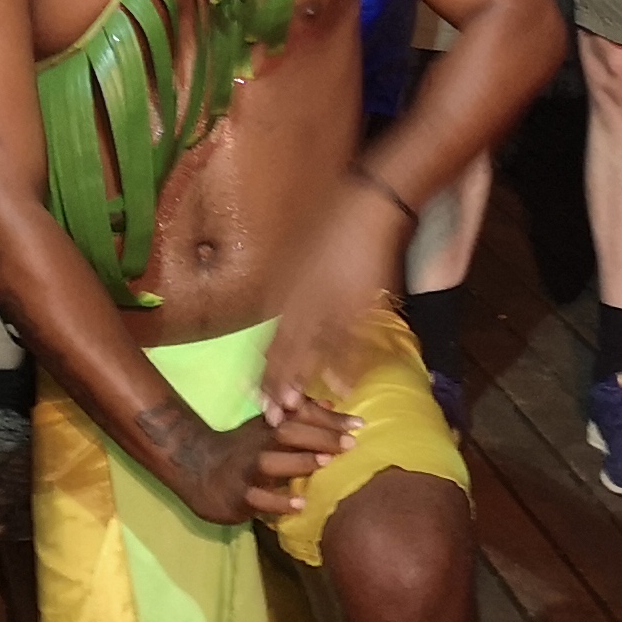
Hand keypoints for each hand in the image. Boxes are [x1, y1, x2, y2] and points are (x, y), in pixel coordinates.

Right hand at [170, 409, 350, 527]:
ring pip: (270, 463)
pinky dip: (278, 502)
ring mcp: (246, 470)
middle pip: (287, 433)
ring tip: (325, 463)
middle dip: (319, 436)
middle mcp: (258, 444)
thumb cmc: (241, 449)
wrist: (196, 470)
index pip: (299, 416)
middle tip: (350, 442)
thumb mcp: (266, 428)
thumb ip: (299, 418)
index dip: (329, 418)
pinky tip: (299, 506)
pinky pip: (257, 499)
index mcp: (267, 427)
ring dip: (298, 462)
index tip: (359, 423)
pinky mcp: (237, 496)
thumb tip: (331, 403)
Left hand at [264, 178, 407, 421]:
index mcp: (286, 290)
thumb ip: (287, 285)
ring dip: (303, 380)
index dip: (264, 369)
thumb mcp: (297, 254)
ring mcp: (329, 303)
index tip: (255, 396)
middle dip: (277, 384)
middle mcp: (302, 300)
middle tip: (270, 416)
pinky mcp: (358, 302)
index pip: (270, 338)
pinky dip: (345, 366)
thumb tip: (278, 310)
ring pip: (312, 349)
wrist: (366, 205)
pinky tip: (342, 387)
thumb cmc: (330, 224)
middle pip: (285, 349)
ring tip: (295, 409)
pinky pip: (348, 340)